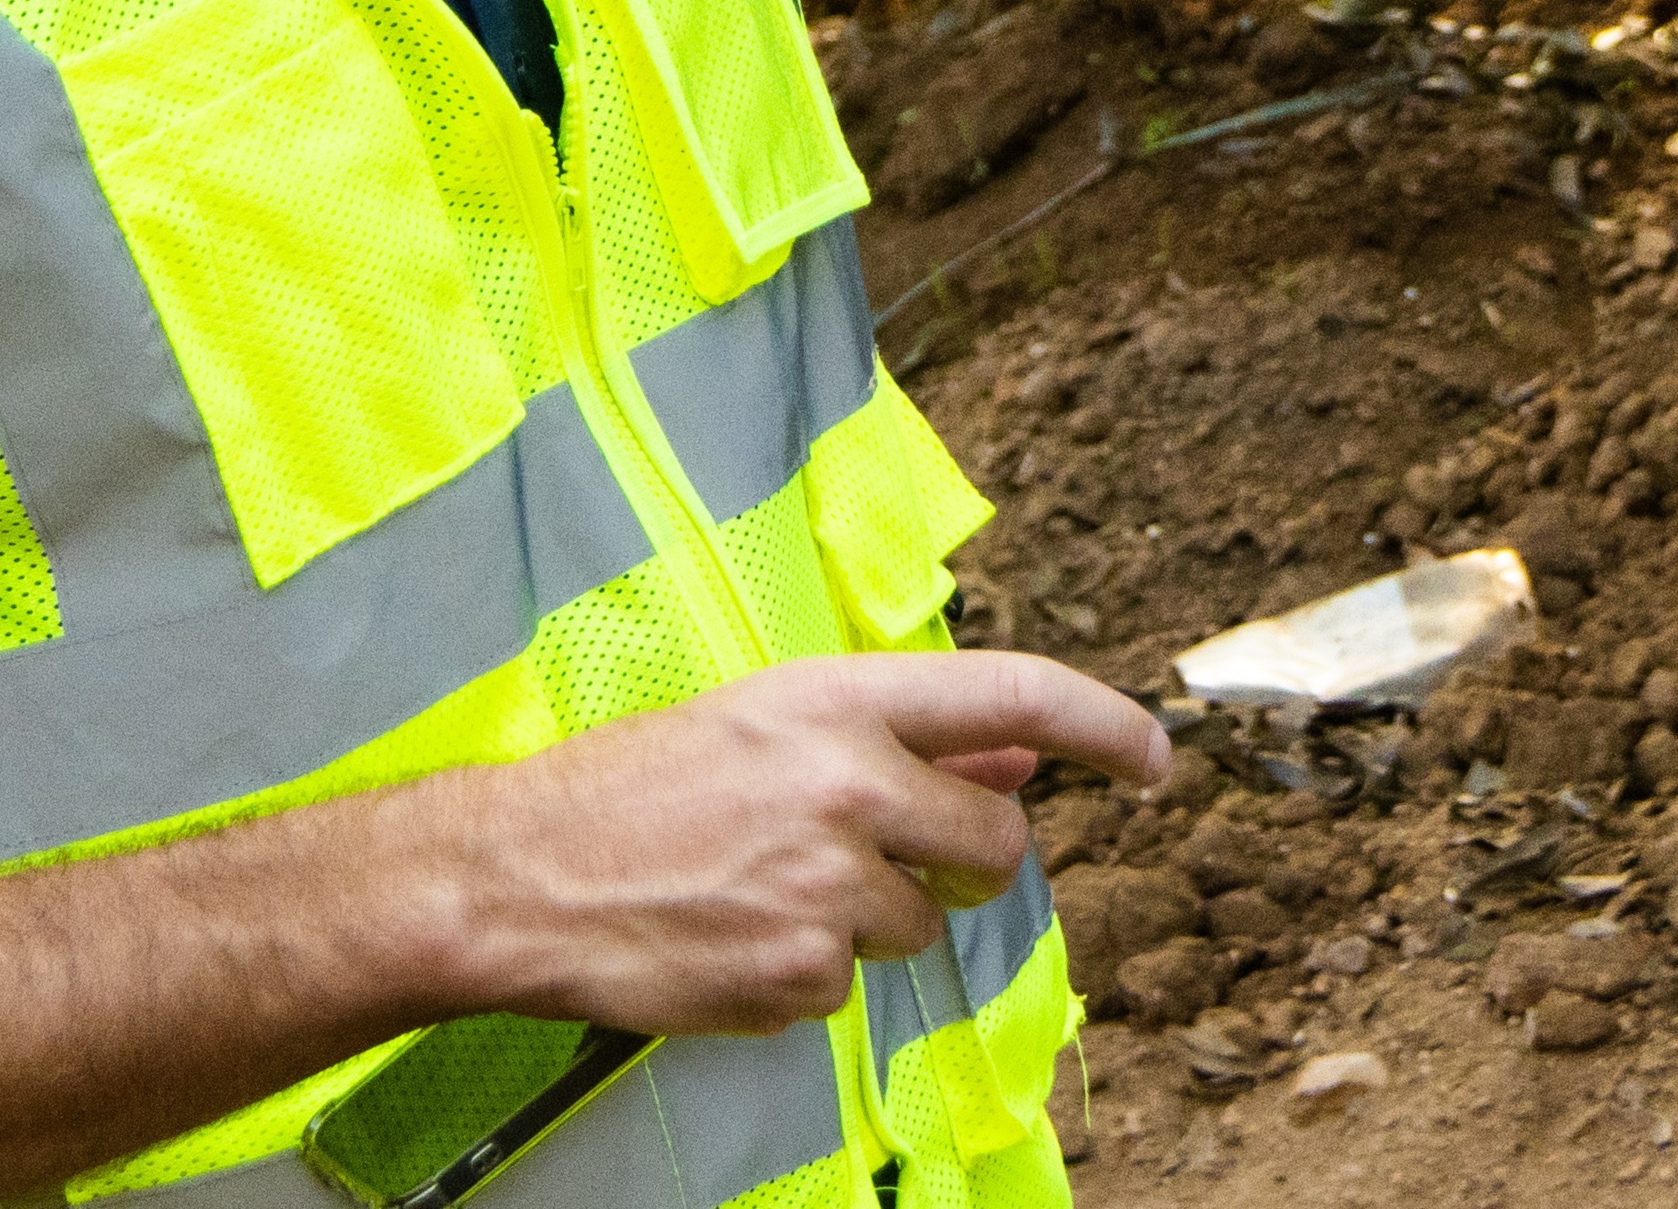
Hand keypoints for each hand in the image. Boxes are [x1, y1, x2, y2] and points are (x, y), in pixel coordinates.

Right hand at [400, 652, 1169, 1038]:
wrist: (521, 875)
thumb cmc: (636, 785)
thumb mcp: (767, 720)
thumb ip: (900, 736)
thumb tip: (1016, 752)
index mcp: (838, 702)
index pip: (1016, 695)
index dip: (1105, 726)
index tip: (1156, 757)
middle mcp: (851, 787)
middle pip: (994, 838)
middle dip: (963, 852)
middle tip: (873, 848)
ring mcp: (832, 889)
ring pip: (925, 920)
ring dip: (872, 915)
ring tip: (766, 885)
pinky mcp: (805, 977)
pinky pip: (854, 982)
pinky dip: (811, 969)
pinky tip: (739, 934)